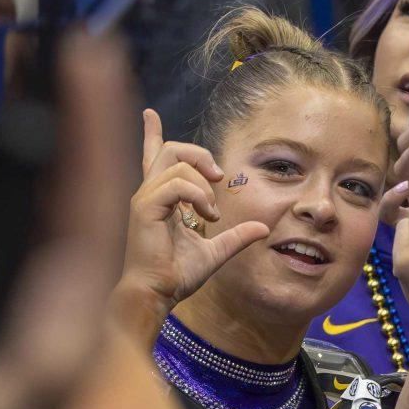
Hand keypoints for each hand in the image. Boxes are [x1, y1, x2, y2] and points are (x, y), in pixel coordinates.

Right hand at [113, 106, 270, 322]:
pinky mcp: (145, 207)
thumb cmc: (176, 274)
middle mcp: (149, 193)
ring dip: (205, 184)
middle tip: (219, 177)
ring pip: (178, 163)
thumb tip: (264, 228)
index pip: (154, 157)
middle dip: (200, 154)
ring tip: (213, 213)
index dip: (152, 134)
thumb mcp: (215, 252)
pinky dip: (199, 196)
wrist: (158, 294)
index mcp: (160, 199)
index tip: (149, 114)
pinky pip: (177, 183)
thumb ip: (236, 237)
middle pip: (172, 150)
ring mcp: (145, 198)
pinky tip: (207, 215)